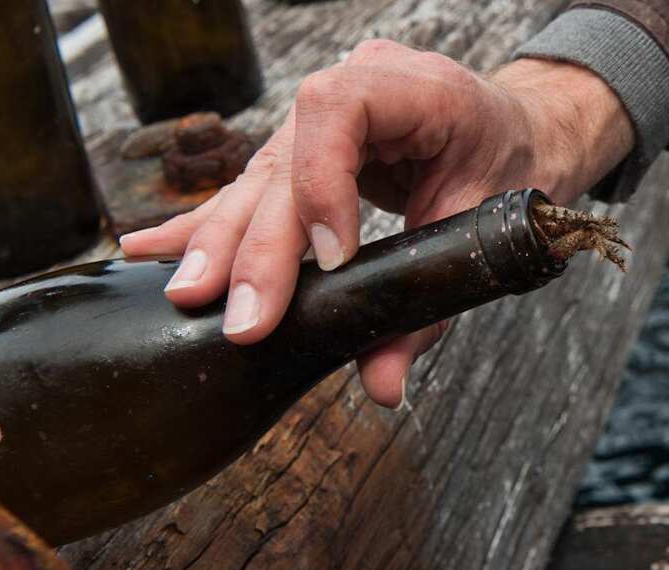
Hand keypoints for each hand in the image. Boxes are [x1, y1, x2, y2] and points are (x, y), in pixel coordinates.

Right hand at [120, 40, 633, 408]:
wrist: (514, 132)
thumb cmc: (507, 160)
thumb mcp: (483, 226)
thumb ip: (430, 304)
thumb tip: (381, 382)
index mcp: (413, 86)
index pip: (339, 113)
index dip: (321, 185)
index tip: (330, 261)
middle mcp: (354, 88)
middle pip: (284, 161)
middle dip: (256, 243)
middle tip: (239, 315)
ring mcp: (320, 119)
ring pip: (257, 177)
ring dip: (221, 241)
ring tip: (187, 293)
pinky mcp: (300, 150)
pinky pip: (251, 186)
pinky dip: (208, 223)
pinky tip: (154, 249)